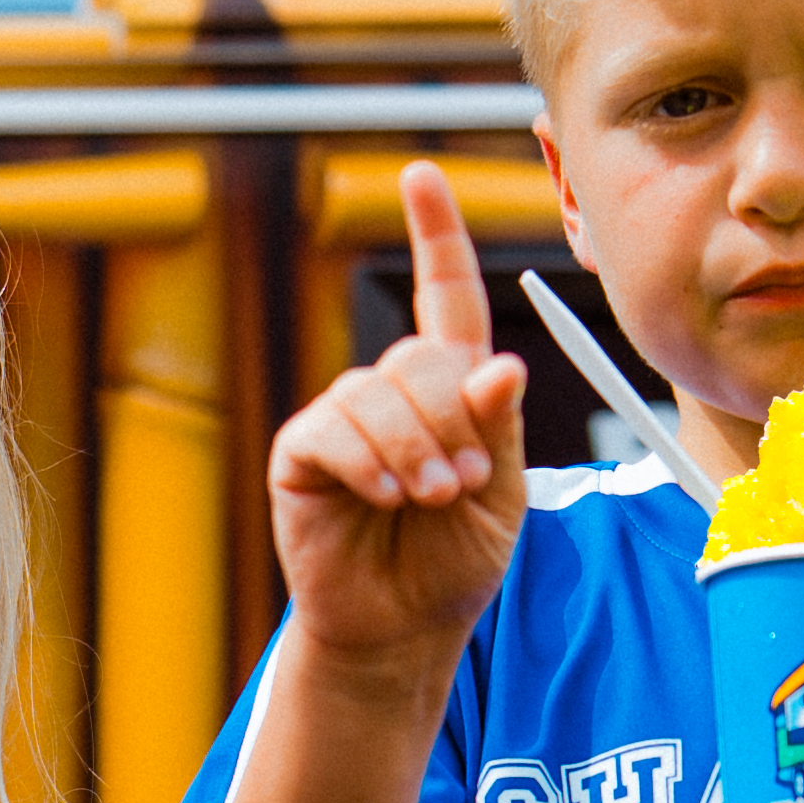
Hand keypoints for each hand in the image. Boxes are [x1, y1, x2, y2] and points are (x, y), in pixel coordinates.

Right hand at [268, 163, 527, 686]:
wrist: (402, 628)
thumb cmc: (453, 561)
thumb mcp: (502, 493)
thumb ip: (499, 426)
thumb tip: (500, 363)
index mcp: (448, 389)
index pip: (442, 295)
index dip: (434, 234)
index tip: (420, 175)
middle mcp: (391, 392)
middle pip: (420, 357)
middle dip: (450, 418)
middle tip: (464, 483)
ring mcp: (342, 420)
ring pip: (376, 392)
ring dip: (414, 447)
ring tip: (431, 500)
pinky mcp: (301, 455)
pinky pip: (331, 429)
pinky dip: (367, 461)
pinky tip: (384, 498)